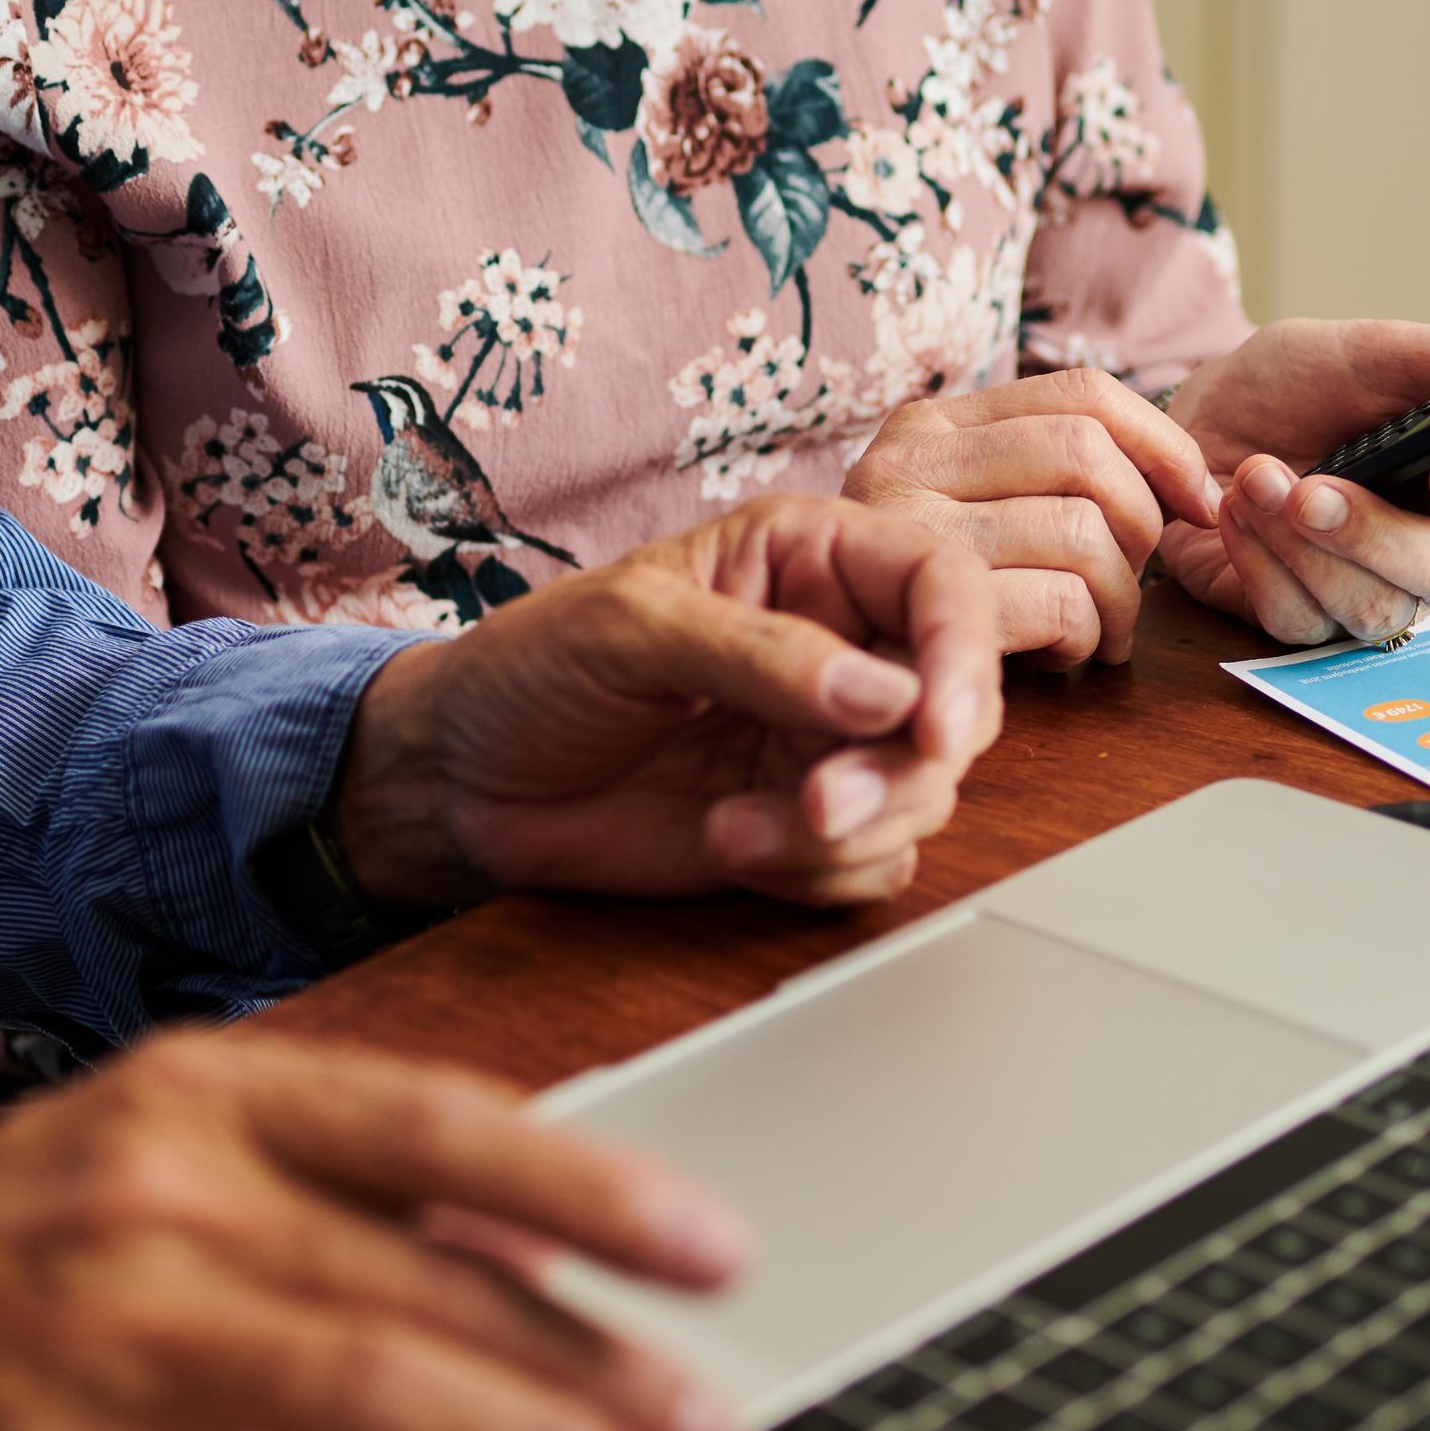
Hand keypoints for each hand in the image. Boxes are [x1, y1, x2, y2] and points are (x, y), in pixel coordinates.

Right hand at [0, 1029, 752, 1430]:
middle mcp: (165, 1195)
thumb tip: (554, 1249)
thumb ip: (351, 1190)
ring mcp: (109, 1338)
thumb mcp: (181, 1154)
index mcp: (209, 1094)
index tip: (718, 1248)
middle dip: (597, 1364)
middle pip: (428, 1281)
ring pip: (364, 1393)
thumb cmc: (39, 1241)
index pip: (438, 1125)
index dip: (590, 1188)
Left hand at [331, 494, 1002, 911]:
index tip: (939, 728)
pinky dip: (812, 871)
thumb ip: (762, 653)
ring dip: (844, 831)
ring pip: (921, 795)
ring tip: (733, 829)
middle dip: (900, 771)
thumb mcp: (632, 628)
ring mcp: (825, 741)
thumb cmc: (530, 667)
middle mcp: (837, 647)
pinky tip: (722, 842)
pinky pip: (871, 862)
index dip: (966, 655)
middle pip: (951, 706)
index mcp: (809, 559)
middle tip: (817, 802)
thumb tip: (887, 693)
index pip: (941, 586)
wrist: (463, 778)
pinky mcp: (803, 824)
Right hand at [840, 369, 1220, 668]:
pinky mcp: (924, 605)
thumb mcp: (950, 514)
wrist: (785, 679)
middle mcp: (905, 459)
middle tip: (1130, 584)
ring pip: (1083, 532)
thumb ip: (1026, 479)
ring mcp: (907, 528)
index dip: (1164, 444)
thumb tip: (1181, 479)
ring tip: (1099, 634)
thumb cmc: (898, 609)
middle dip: (1143, 527)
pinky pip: (1059, 602)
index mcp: (925, 423)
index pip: (1081, 392)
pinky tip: (1061, 658)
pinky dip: (1086, 637)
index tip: (1197, 502)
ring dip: (1121, 600)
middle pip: (1089, 453)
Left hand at [1157, 316, 1429, 646]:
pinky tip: (1232, 510)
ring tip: (1253, 476)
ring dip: (1299, 544)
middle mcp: (1427, 551)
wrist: (1198, 419)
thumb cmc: (1297, 387)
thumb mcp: (1376, 353)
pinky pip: (1294, 622)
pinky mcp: (1299, 621)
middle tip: (1310, 488)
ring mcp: (1365, 594)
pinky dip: (1257, 563)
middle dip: (1369, 533)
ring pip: (1365, 610)